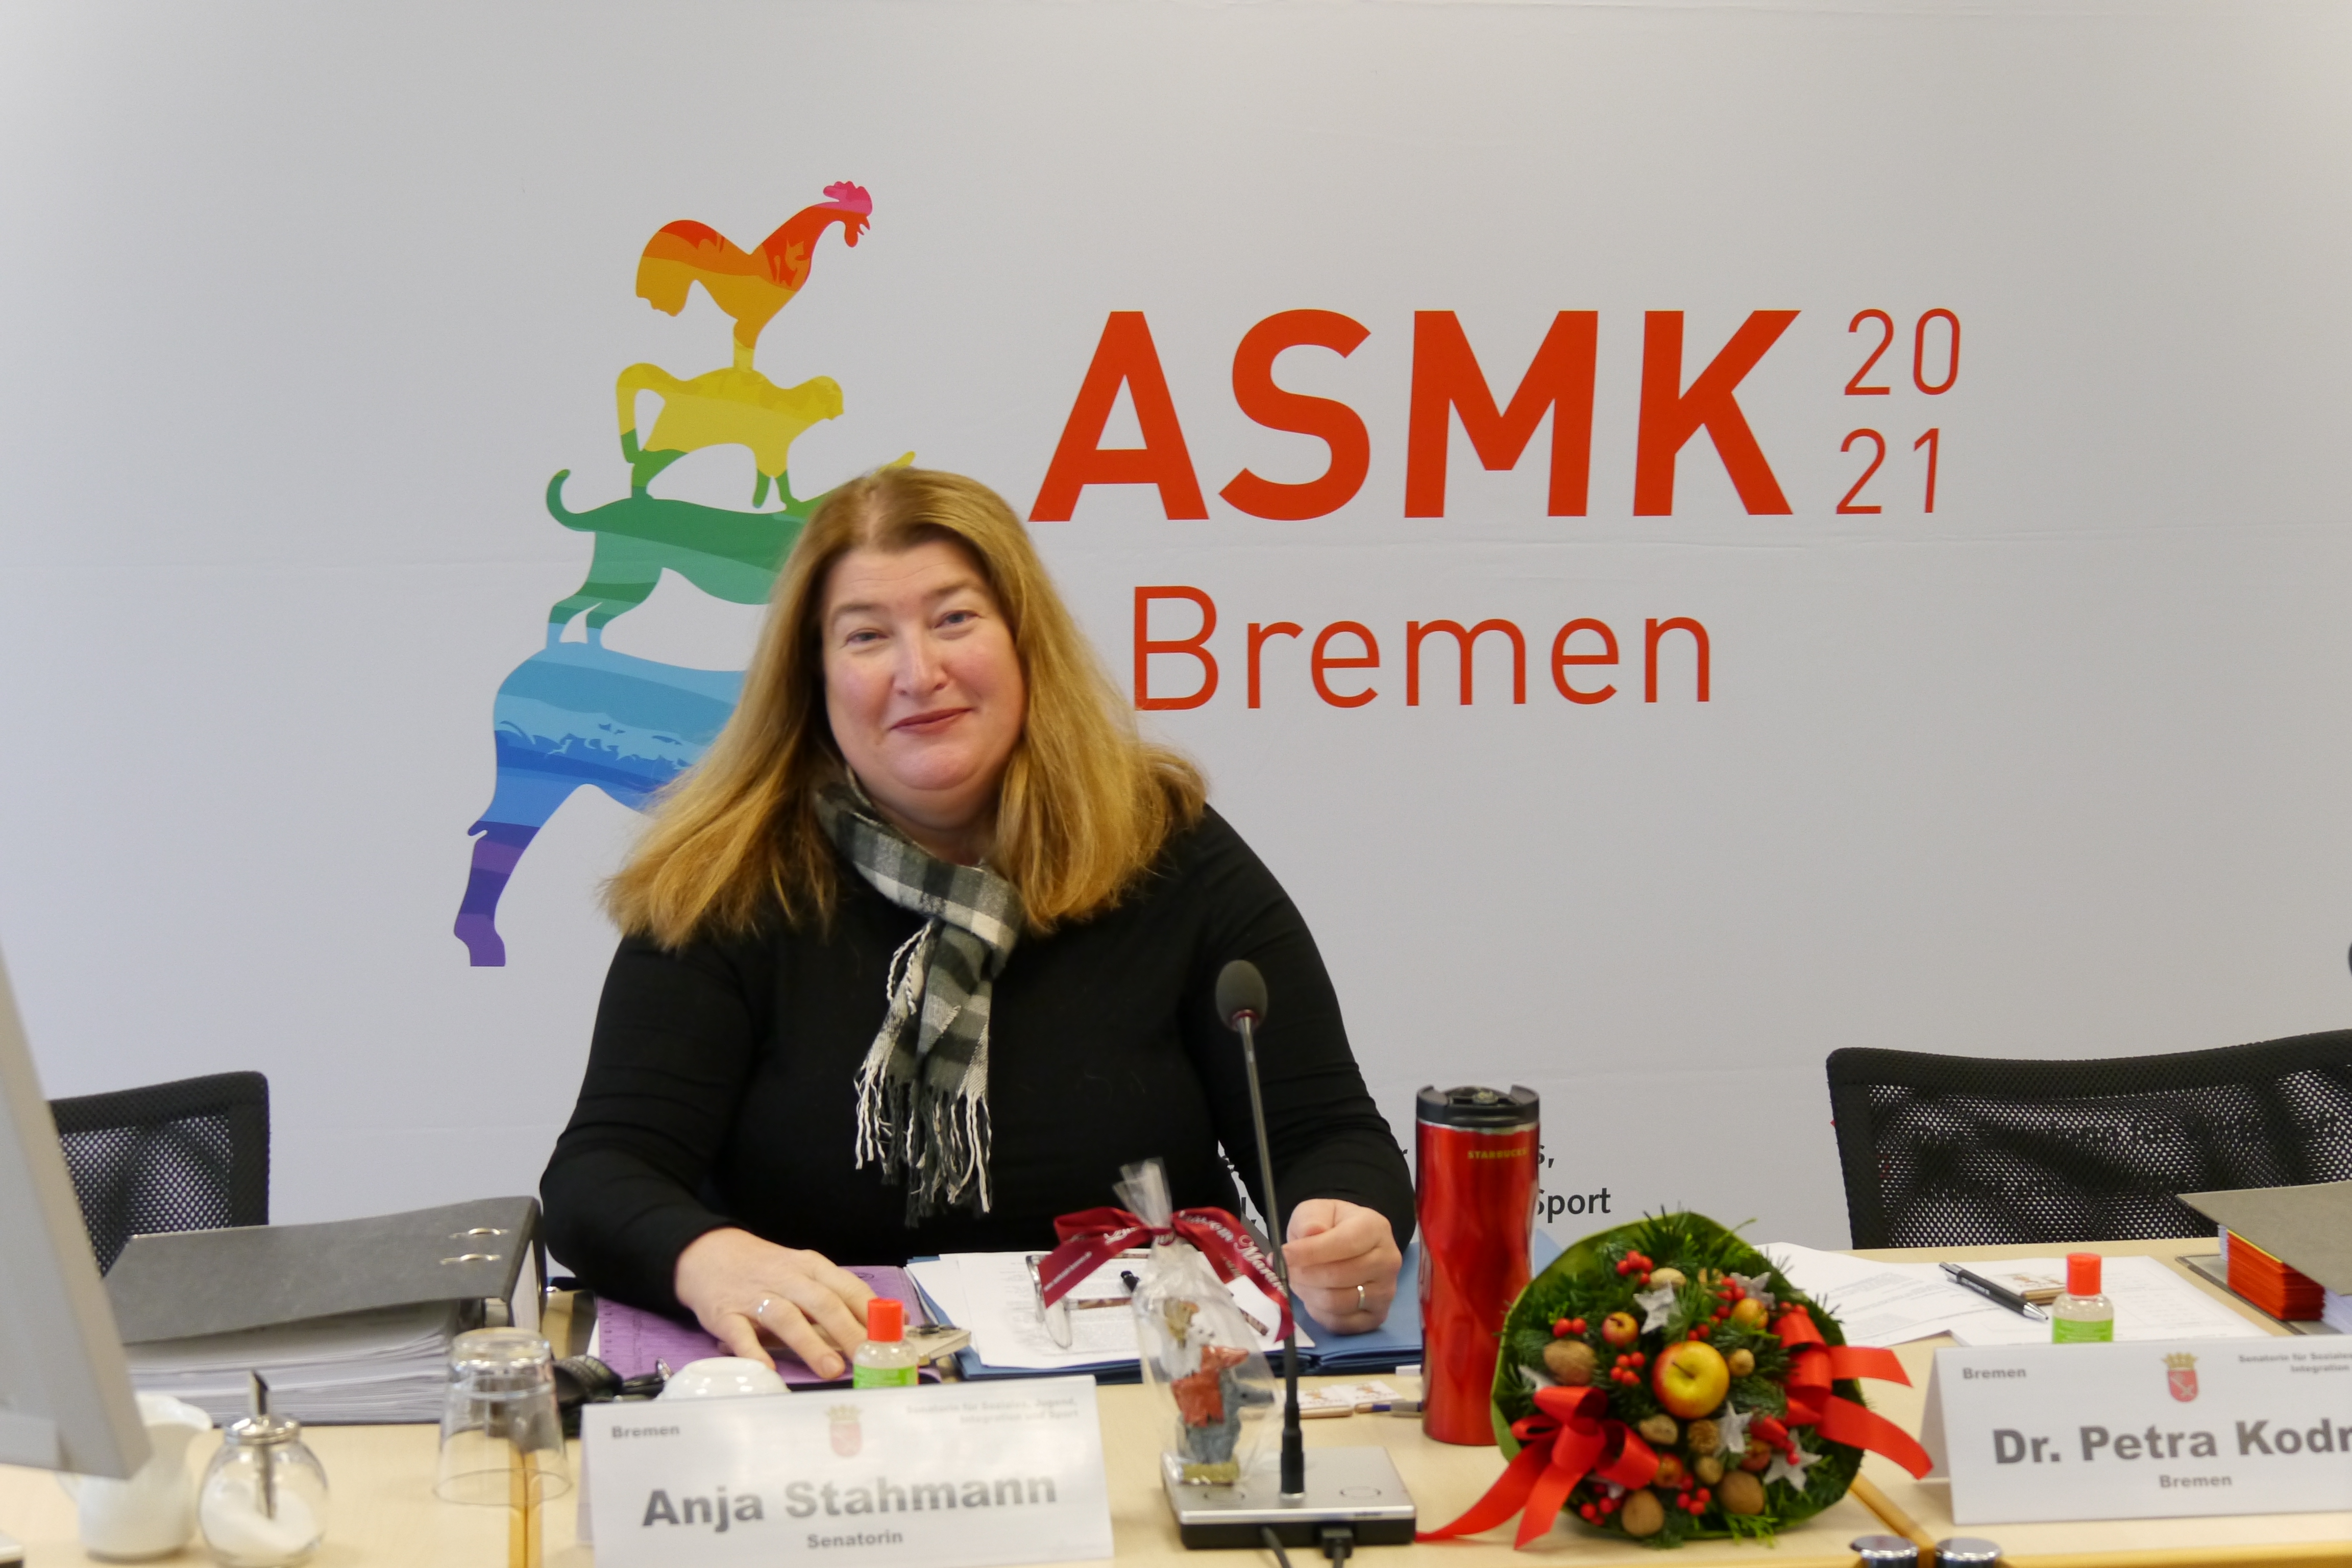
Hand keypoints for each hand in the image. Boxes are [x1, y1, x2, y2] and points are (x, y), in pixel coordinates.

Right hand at [672, 1227, 875, 1378]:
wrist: (707, 1253)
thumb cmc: (765, 1269)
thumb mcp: (802, 1272)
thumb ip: (835, 1297)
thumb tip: (882, 1324)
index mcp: (811, 1267)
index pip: (847, 1287)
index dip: (870, 1312)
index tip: (889, 1335)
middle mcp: (786, 1279)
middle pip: (822, 1302)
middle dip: (848, 1330)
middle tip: (867, 1358)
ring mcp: (755, 1296)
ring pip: (787, 1317)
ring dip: (811, 1344)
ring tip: (832, 1369)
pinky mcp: (725, 1313)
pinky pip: (741, 1334)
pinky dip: (755, 1352)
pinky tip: (769, 1370)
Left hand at [1283, 1198, 1399, 1333]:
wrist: (1350, 1244)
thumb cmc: (1331, 1225)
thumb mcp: (1316, 1210)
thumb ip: (1310, 1219)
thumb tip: (1311, 1233)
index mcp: (1375, 1228)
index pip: (1345, 1244)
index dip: (1311, 1252)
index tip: (1285, 1254)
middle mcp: (1388, 1261)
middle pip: (1339, 1276)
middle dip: (1304, 1274)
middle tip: (1287, 1269)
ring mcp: (1385, 1292)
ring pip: (1337, 1303)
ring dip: (1308, 1294)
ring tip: (1298, 1280)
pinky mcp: (1376, 1316)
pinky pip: (1340, 1323)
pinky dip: (1318, 1313)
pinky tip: (1313, 1296)